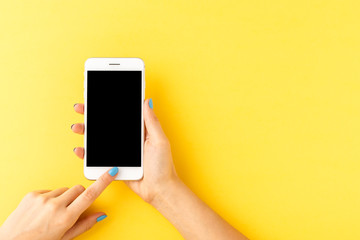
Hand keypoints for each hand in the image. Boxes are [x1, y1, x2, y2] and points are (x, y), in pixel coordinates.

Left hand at [0, 168, 118, 239]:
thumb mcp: (64, 238)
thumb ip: (84, 225)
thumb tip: (100, 215)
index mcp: (65, 218)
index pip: (90, 195)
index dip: (103, 182)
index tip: (111, 172)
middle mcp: (54, 206)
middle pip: (78, 189)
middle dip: (79, 196)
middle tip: (72, 209)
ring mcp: (42, 199)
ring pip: (64, 190)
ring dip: (63, 198)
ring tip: (53, 212)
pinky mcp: (32, 194)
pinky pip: (49, 191)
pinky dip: (50, 198)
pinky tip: (43, 210)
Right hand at [72, 99, 178, 203]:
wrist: (159, 190)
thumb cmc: (163, 166)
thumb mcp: (159, 140)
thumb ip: (151, 122)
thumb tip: (146, 101)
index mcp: (139, 131)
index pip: (122, 115)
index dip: (109, 106)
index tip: (97, 98)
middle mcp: (128, 140)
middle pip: (107, 125)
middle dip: (92, 116)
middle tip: (81, 108)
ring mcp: (120, 153)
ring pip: (99, 140)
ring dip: (86, 132)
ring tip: (77, 127)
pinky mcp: (114, 165)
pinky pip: (98, 158)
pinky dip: (87, 153)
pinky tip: (80, 149)